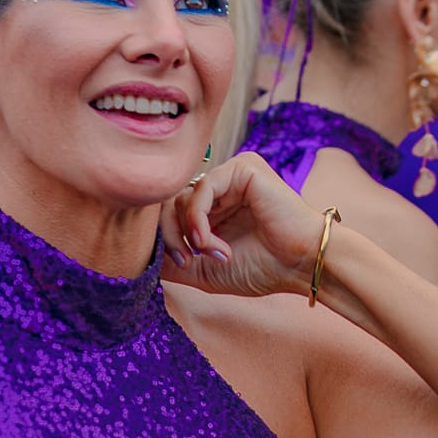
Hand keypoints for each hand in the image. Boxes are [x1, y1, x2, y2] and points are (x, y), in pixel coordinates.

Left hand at [160, 153, 324, 299]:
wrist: (299, 265)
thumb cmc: (260, 269)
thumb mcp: (202, 270)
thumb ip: (170, 259)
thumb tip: (137, 252)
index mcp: (211, 207)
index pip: (168, 212)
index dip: (164, 238)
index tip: (179, 264)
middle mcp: (219, 187)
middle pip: (168, 202)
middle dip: (170, 235)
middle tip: (187, 260)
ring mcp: (230, 175)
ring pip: (180, 195)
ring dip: (188, 232)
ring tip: (212, 254)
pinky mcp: (242, 168)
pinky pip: (200, 188)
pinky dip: (197, 220)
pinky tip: (210, 242)